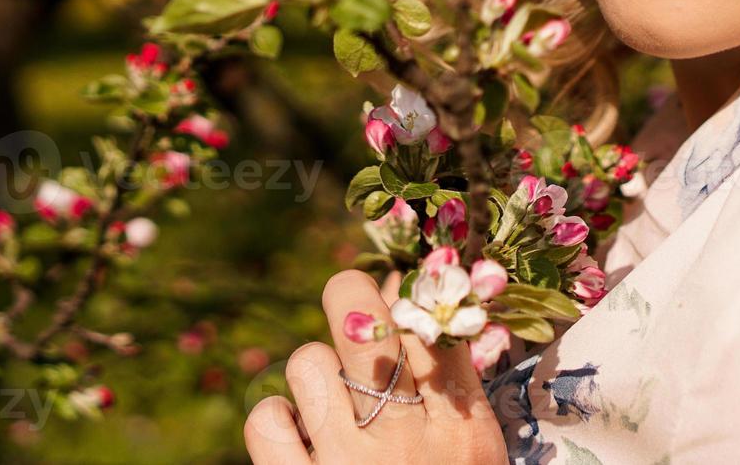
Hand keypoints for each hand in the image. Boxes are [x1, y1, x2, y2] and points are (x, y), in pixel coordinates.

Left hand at [245, 268, 507, 463]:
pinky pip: (266, 420)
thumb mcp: (473, 456)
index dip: (408, 295)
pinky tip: (294, 434)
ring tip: (327, 395)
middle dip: (350, 292)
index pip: (433, 324)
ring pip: (308, 362)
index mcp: (463, 427)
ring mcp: (348, 463)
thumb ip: (452, 395)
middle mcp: (407, 438)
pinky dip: (275, 421)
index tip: (396, 298)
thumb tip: (410, 311)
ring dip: (313, 371)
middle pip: (362, 318)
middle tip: (349, 300)